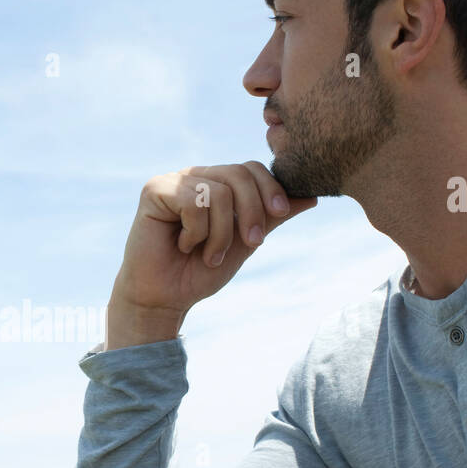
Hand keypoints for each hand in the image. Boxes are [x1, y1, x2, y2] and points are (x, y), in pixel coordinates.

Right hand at [109, 161, 316, 327]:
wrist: (166, 299)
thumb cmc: (200, 272)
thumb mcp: (245, 243)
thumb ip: (271, 217)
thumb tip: (311, 196)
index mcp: (215, 184)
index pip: (251, 168)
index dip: (270, 189)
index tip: (280, 214)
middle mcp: (195, 176)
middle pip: (240, 174)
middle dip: (252, 212)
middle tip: (251, 244)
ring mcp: (174, 181)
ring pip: (219, 192)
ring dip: (221, 234)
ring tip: (209, 255)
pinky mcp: (155, 190)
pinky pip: (194, 201)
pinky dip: (197, 232)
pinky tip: (183, 245)